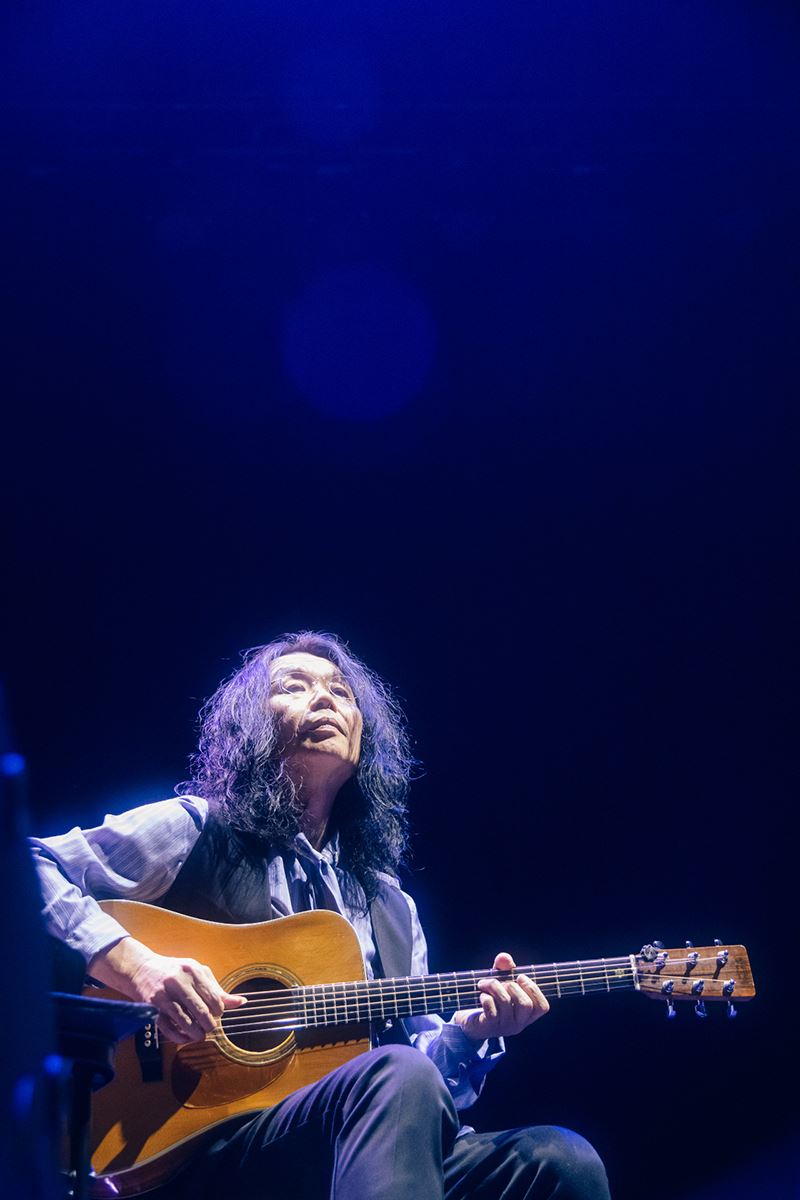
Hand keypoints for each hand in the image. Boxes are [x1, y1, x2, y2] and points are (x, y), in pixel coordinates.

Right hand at [129, 952, 246, 1042]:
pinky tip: (185, 1038)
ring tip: (199, 1036)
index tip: (217, 1014)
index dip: (218, 1011)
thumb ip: (217, 989)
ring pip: (185, 1021)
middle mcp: (179, 981)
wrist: (141, 968)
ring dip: (195, 1033)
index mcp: (193, 970)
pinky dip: (179, 1036)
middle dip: (209, 1024)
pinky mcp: (152, 1007)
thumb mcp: (197, 973)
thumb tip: (241, 1002)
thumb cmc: (175, 971)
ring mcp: (164, 994)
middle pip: (201, 1011)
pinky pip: (168, 1027)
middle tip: (211, 1028)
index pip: (214, 998)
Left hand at [454, 952, 548, 1043]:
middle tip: (501, 982)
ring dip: (493, 985)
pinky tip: (482, 996)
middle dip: (513, 986)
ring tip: (484, 983)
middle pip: (526, 1004)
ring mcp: (504, 1026)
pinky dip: (485, 996)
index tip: (520, 977)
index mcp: (527, 1015)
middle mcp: (519, 1024)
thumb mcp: (500, 983)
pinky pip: (490, 1007)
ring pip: (505, 1001)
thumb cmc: (492, 1001)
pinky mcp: (489, 1025)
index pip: (542, 1007)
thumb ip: (504, 969)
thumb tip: (504, 957)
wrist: (473, 1023)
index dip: (533, 989)